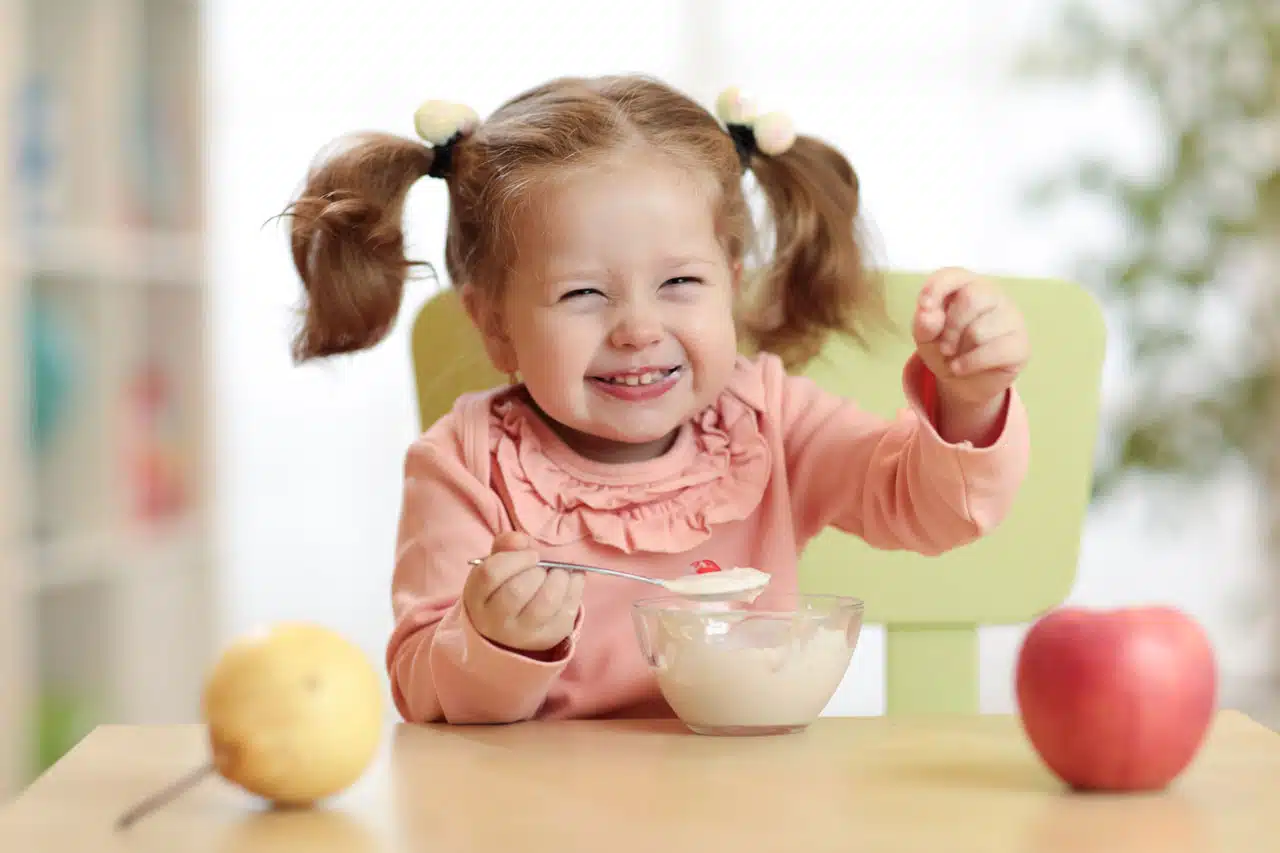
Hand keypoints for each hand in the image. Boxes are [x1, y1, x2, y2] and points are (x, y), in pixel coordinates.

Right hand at [462, 532, 584, 654]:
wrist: (511, 631)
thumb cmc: (503, 589)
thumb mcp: (496, 565)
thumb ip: (505, 546)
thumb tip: (521, 539)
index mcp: (477, 598)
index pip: (491, 573)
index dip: (516, 558)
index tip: (532, 555)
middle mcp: (496, 621)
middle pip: (518, 590)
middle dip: (538, 570)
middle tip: (545, 567)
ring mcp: (522, 634)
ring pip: (545, 602)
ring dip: (559, 578)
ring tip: (560, 572)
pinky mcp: (548, 638)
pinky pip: (566, 610)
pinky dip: (574, 588)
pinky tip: (571, 580)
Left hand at [912, 267, 1028, 408]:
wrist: (963, 383)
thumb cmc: (945, 349)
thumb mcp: (926, 337)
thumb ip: (924, 323)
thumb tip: (928, 314)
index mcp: (966, 286)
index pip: (954, 274)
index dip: (937, 287)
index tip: (923, 306)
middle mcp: (993, 296)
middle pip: (971, 299)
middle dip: (950, 328)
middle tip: (944, 348)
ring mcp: (1011, 319)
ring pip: (980, 330)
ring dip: (959, 351)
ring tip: (956, 357)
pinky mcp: (1020, 345)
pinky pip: (994, 352)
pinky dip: (970, 364)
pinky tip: (962, 367)